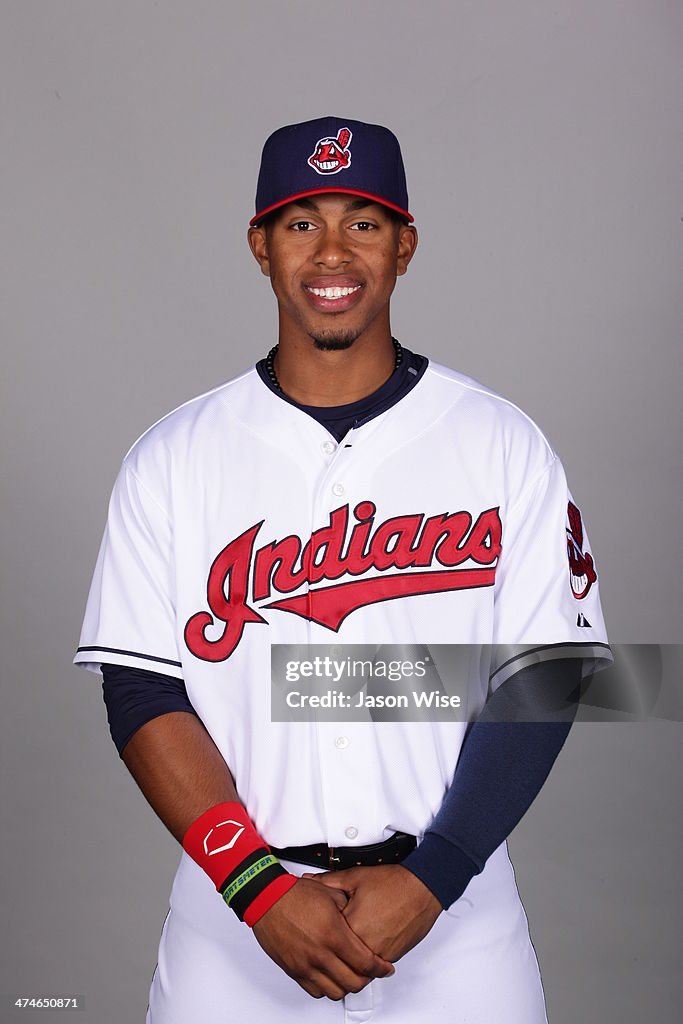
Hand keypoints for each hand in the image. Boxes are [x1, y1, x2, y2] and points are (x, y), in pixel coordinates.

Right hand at [252, 877, 394, 1000]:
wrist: (267, 899)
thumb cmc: (295, 895)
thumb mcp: (330, 894)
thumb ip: (349, 910)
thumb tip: (362, 921)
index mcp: (333, 934)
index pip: (365, 963)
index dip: (380, 968)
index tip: (385, 968)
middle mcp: (321, 953)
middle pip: (353, 982)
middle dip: (367, 978)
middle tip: (370, 972)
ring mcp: (306, 965)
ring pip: (335, 991)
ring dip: (347, 985)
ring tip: (351, 974)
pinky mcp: (294, 970)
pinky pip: (315, 991)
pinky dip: (327, 988)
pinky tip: (331, 976)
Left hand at [303, 864, 441, 961]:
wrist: (422, 888)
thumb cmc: (393, 882)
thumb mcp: (355, 877)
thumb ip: (328, 881)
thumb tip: (309, 880)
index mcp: (351, 925)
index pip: (326, 939)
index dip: (319, 933)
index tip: (316, 929)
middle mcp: (365, 944)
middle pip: (340, 958)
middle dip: (333, 952)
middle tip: (327, 943)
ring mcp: (379, 953)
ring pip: (357, 968)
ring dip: (350, 960)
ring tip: (346, 946)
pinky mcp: (392, 957)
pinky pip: (374, 967)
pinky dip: (367, 960)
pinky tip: (365, 945)